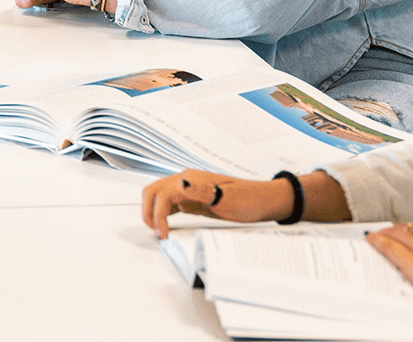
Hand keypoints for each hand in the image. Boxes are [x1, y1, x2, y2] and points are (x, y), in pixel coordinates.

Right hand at [141, 170, 292, 236]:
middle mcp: (187, 181)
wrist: (263, 200)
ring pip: (158, 196)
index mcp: (192, 179)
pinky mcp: (193, 198)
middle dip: (148, 211)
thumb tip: (181, 184)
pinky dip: (162, 213)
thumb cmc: (249, 199)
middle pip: (154, 191)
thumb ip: (203, 191)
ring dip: (152, 211)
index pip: (163, 194)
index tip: (164, 233)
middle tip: (156, 231)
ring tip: (159, 230)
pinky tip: (167, 225)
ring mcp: (189, 189)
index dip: (158, 214)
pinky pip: (170, 203)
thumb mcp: (228, 198)